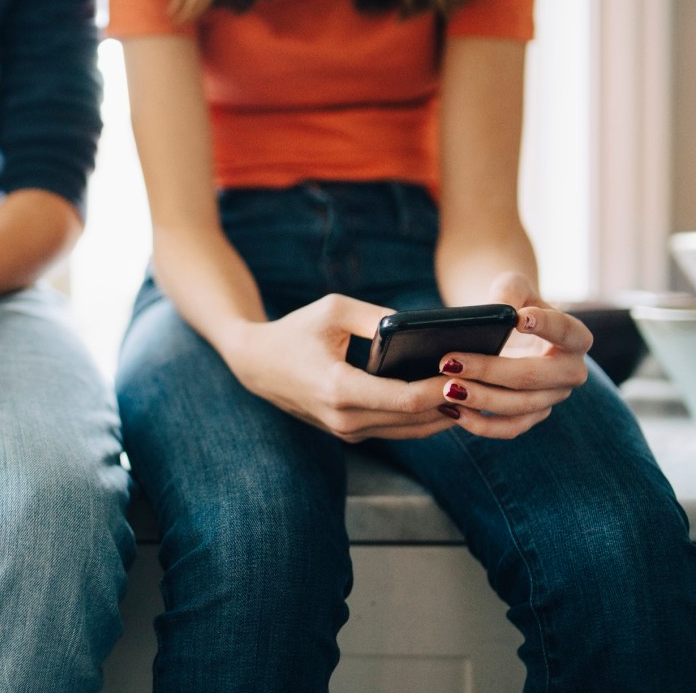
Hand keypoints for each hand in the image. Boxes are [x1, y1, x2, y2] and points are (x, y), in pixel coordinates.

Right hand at [226, 294, 459, 442]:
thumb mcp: (334, 310)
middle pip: (416, 419)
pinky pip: (396, 430)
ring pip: (410, 430)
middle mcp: (344, 418)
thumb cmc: (295, 330)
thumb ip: (378, 317)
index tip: (471, 370)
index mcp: (339, 388)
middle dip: (453, 401)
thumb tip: (422, 327)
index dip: (443, 387)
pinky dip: (422, 417)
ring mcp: (346, 431)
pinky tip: (445, 398)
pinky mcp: (348, 433)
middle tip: (486, 381)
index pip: (407, 398)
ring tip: (474, 390)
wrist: (256, 364)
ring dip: (442, 413)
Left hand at [435, 272, 592, 438]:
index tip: (520, 319)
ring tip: (446, 388)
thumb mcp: (513, 288)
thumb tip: (501, 310)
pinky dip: (479, 424)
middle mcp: (570, 372)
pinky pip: (508, 428)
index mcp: (575, 338)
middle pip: (535, 376)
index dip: (547, 326)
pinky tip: (449, 410)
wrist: (506, 330)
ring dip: (481, 400)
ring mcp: (551, 398)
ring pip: (519, 406)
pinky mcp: (531, 417)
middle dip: (492, 371)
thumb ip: (510, 291)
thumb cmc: (513, 304)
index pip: (567, 332)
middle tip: (450, 362)